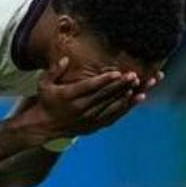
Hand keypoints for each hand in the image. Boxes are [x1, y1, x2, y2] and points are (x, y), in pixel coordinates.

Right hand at [20, 58, 145, 140]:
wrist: (45, 126)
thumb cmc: (46, 101)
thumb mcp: (43, 84)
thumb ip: (54, 71)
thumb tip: (65, 59)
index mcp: (69, 96)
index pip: (89, 87)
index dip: (104, 81)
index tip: (117, 73)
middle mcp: (81, 108)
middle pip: (104, 95)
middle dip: (121, 85)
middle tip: (135, 75)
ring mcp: (90, 118)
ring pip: (113, 105)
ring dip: (128, 94)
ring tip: (141, 84)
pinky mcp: (96, 124)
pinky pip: (115, 115)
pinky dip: (128, 106)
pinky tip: (139, 98)